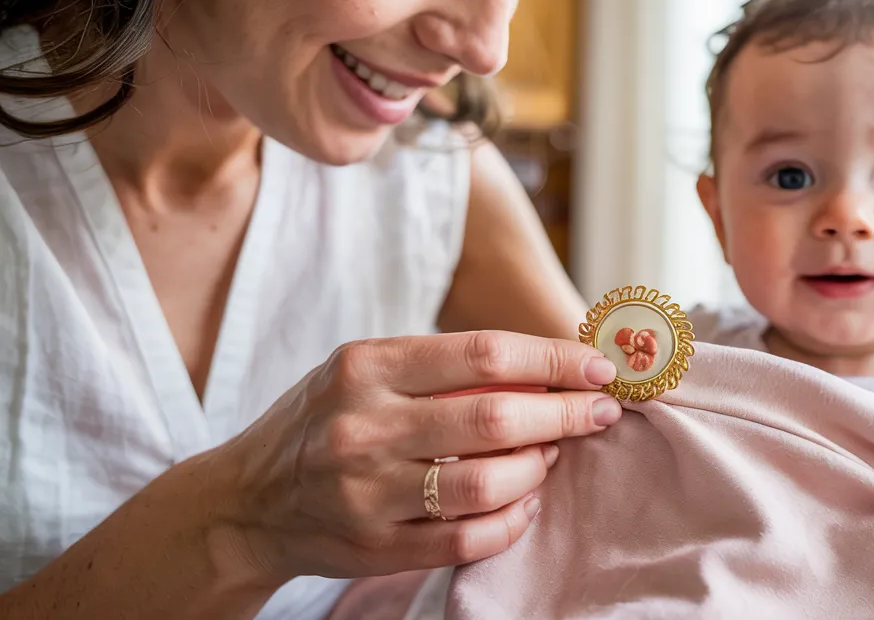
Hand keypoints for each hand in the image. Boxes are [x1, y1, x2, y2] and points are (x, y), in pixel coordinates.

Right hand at [206, 331, 620, 584]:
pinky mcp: (375, 547)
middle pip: (494, 418)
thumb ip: (442, 366)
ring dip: (538, 469)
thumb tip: (548, 369)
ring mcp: (367, 493)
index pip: (483, 354)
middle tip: (601, 412)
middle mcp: (363, 427)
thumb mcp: (363, 371)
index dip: (554, 361)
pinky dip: (512, 520)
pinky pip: (468, 538)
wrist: (244, 502)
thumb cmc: (323, 420)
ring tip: (552, 455)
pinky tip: (525, 501)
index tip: (599, 367)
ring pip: (487, 484)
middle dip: (565, 414)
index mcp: (366, 367)